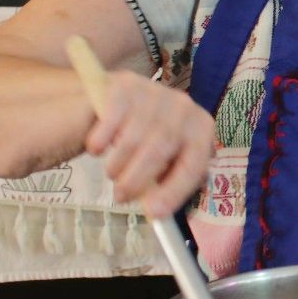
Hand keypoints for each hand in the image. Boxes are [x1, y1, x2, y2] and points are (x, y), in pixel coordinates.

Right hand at [83, 71, 215, 217]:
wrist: (118, 101)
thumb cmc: (145, 139)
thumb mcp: (162, 158)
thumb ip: (165, 181)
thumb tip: (157, 212)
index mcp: (201, 128)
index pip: (193, 164)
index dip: (174, 191)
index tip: (154, 213)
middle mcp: (184, 106)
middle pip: (162, 149)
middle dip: (138, 179)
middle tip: (121, 198)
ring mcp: (155, 92)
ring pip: (135, 137)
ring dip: (118, 164)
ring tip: (111, 174)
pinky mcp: (125, 85)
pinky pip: (112, 120)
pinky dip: (101, 140)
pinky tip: (96, 150)